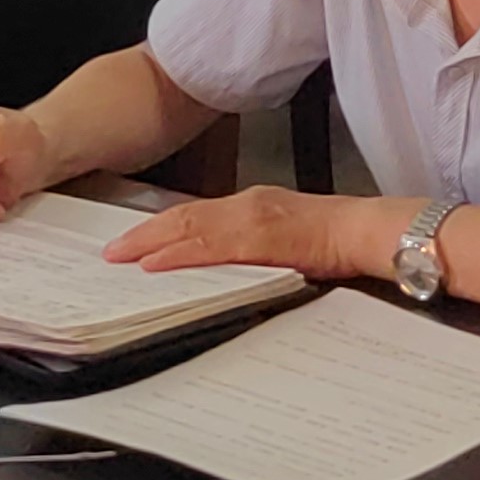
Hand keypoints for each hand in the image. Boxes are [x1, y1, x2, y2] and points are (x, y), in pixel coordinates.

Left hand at [108, 186, 368, 279]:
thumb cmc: (336, 241)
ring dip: (152, 242)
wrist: (366, 231)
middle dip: (145, 235)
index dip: (162, 228)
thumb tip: (227, 274)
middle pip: (184, 217)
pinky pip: (209, 247)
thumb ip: (256, 252)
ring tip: (122, 256)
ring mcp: (251, 218)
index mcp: (252, 208)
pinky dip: (178, 254)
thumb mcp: (287, 243)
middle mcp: (246, 205)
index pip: (196, 215)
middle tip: (112, 252)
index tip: (135, 242)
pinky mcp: (259, 237)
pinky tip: (157, 263)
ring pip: (190, 227)